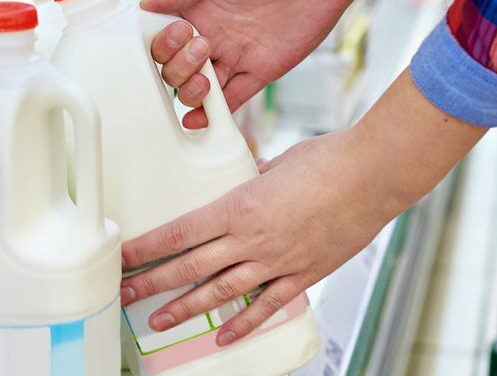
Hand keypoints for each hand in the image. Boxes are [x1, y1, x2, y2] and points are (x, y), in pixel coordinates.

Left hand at [119, 70, 486, 344]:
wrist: (373, 175)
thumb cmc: (328, 161)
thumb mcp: (277, 163)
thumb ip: (254, 176)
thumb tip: (246, 176)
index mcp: (238, 207)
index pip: (179, 232)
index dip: (147, 248)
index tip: (124, 257)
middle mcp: (252, 239)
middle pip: (189, 266)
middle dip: (152, 281)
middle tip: (125, 292)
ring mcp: (277, 261)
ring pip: (220, 291)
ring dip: (186, 308)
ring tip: (158, 319)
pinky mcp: (303, 274)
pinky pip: (267, 304)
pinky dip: (244, 323)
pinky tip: (225, 336)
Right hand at [146, 0, 439, 128]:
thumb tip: (147, 5)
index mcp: (198, 9)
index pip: (164, 39)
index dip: (163, 43)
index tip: (178, 30)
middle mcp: (212, 36)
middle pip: (176, 69)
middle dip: (178, 66)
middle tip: (201, 45)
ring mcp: (236, 56)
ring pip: (199, 88)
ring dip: (191, 91)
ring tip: (205, 77)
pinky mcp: (261, 72)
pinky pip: (232, 99)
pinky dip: (214, 114)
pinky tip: (199, 118)